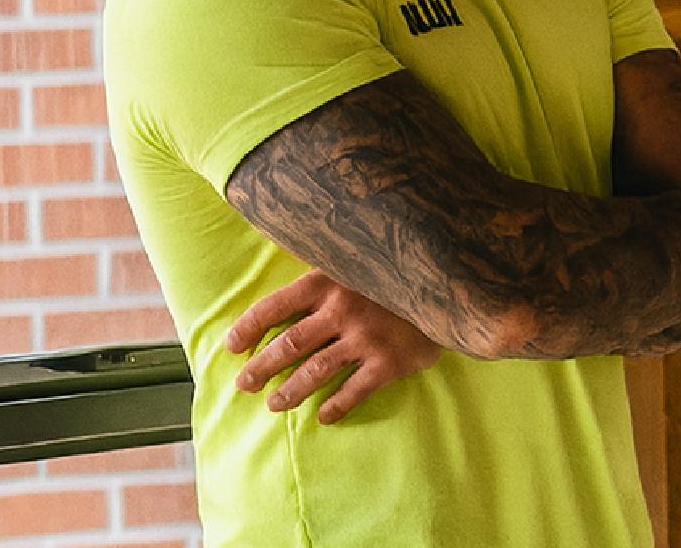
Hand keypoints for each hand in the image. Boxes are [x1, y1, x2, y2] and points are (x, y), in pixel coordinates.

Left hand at [226, 270, 440, 423]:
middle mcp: (343, 310)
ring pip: (315, 372)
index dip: (248, 327)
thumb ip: (325, 276)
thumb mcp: (355, 263)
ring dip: (290, 392)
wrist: (449, 286)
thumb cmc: (392, 275)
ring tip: (275, 405)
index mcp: (328, 282)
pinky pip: (354, 391)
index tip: (231, 346)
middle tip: (245, 385)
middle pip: (289, 344)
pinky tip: (324, 416)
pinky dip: (335, 406)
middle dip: (261, 368)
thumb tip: (286, 284)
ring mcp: (367, 337)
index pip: (275, 306)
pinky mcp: (390, 361)